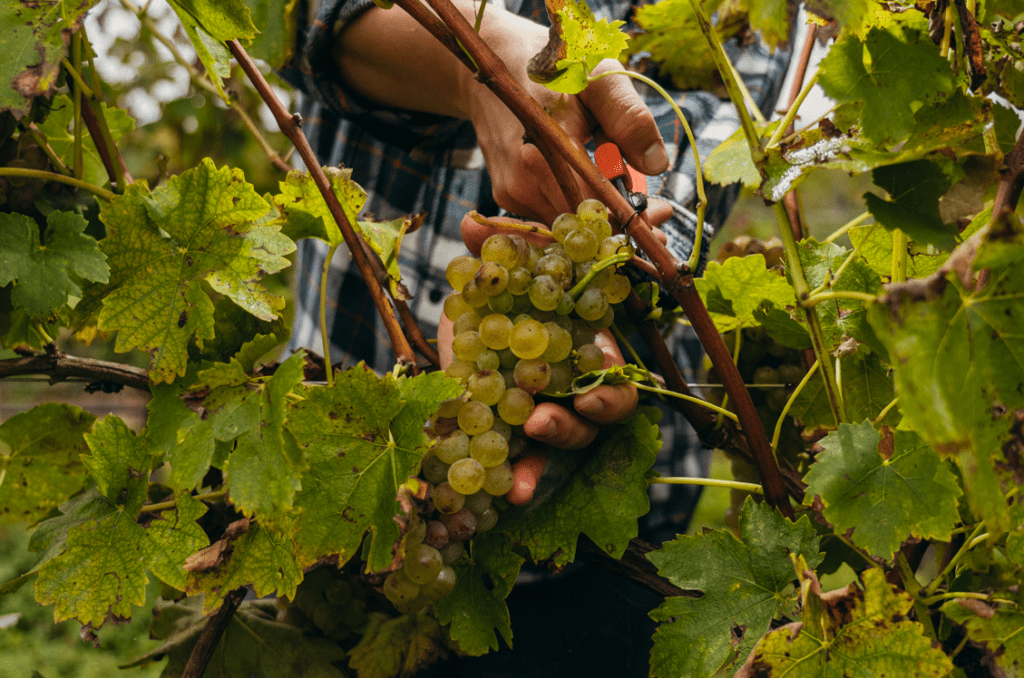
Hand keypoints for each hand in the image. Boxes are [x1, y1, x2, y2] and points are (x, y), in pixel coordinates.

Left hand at [439, 213, 655, 504]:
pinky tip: (505, 494)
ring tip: (519, 468)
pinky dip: (516, 480)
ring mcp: (545, 415)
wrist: (461, 332)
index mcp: (580, 348)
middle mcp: (572, 387)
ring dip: (545, 455)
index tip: (589, 393)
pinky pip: (523, 465)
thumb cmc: (494, 300)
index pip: (614, 377)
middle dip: (577, 423)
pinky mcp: (512, 437)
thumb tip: (471, 221)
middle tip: (540, 419)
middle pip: (596, 418)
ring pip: (565, 443)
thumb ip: (494, 252)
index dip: (609, 392)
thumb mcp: (493, 276)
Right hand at [464, 16, 668, 223]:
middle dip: (621, 221)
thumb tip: (656, 165)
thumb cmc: (554, 66)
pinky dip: (575, 202)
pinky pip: (551, 212)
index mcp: (549, 152)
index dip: (632, 221)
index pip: (598, 210)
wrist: (497, 64)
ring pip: (568, 222)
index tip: (660, 216)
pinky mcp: (508, 196)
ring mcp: (513, 192)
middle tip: (656, 211)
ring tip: (614, 174)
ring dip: (598, 210)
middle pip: (583, 226)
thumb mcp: (599, 77)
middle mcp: (525, 181)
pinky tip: (582, 173)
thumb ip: (628, 118)